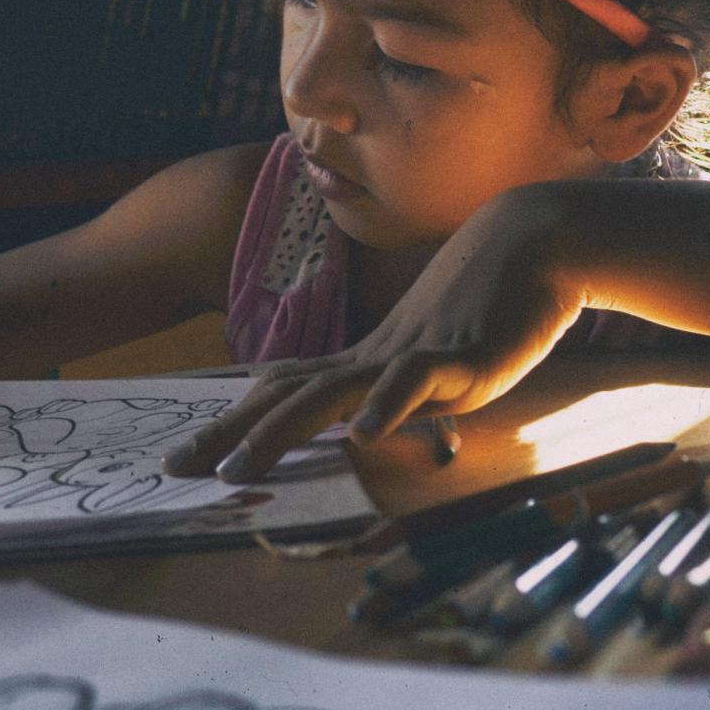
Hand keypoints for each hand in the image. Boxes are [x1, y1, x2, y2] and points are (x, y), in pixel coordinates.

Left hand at [163, 186, 585, 481]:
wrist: (535, 241)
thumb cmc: (487, 301)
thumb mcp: (433, 356)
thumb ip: (397, 389)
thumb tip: (363, 425)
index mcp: (365, 362)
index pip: (282, 394)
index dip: (231, 424)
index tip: (183, 456)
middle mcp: (375, 359)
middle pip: (287, 398)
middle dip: (228, 435)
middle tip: (174, 468)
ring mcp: (414, 354)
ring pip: (333, 393)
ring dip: (282, 431)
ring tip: (239, 467)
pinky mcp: (462, 356)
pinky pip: (418, 380)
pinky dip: (389, 406)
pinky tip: (364, 434)